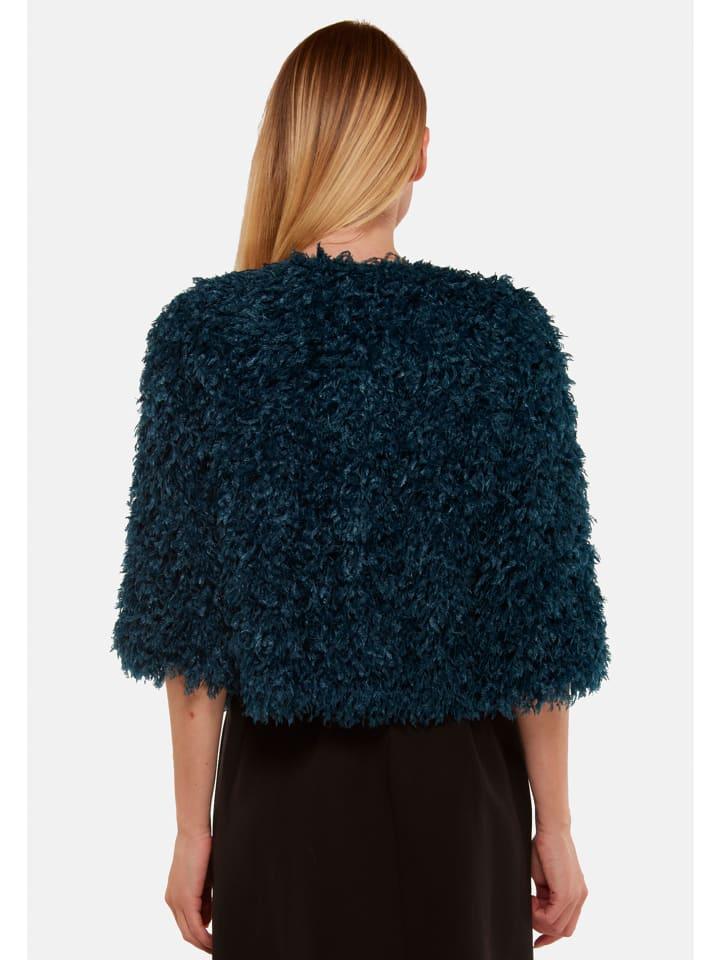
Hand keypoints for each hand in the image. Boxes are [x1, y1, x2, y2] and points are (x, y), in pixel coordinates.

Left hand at [164, 831, 212, 952]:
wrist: (194, 832)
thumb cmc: (202, 849)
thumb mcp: (204, 879)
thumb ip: (204, 899)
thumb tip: (208, 917)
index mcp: (175, 895)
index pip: (186, 923)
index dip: (200, 934)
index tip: (213, 940)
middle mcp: (172, 901)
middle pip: (186, 932)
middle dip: (201, 943)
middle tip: (216, 948)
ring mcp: (177, 901)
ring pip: (189, 932)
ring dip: (204, 943)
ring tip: (217, 947)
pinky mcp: (186, 898)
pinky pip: (194, 926)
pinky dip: (204, 937)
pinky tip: (214, 942)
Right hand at [530, 825, 588, 947]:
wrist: (551, 829)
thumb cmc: (544, 848)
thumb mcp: (545, 879)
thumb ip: (545, 897)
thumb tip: (536, 911)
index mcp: (576, 895)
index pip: (567, 926)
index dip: (550, 936)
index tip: (536, 940)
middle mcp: (579, 897)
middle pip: (563, 931)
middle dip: (543, 928)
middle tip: (529, 911)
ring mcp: (575, 896)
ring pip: (557, 927)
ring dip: (538, 919)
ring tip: (529, 901)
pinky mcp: (567, 893)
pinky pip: (552, 917)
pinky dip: (538, 914)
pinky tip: (531, 899)